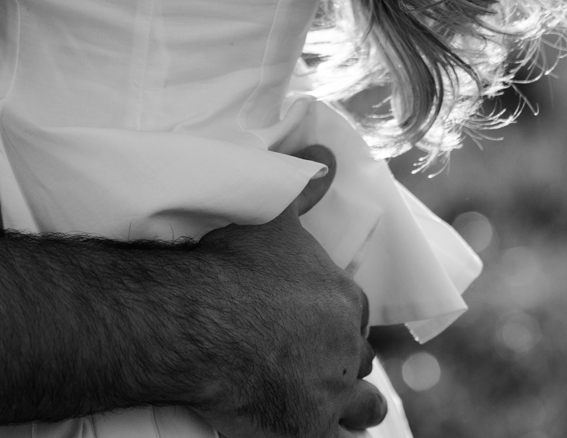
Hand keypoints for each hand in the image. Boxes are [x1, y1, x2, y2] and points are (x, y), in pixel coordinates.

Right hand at [190, 149, 386, 437]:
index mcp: (344, 299)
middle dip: (343, 356)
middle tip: (315, 356)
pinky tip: (312, 428)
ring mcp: (331, 393)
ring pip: (363, 408)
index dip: (338, 314)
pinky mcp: (308, 431)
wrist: (204, 322)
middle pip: (358, 357)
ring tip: (334, 403)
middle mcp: (347, 348)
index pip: (356, 310)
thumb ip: (305, 186)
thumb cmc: (237, 265)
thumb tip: (328, 155)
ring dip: (354, 405)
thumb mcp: (274, 216)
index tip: (318, 316)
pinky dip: (330, 434)